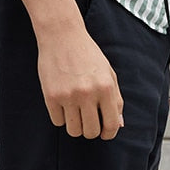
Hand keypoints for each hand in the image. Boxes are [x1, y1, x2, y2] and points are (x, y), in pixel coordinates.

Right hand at [12, 0, 122, 139]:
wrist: (61, 35)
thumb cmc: (88, 55)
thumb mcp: (108, 74)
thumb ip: (115, 100)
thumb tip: (118, 125)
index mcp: (105, 88)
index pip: (111, 125)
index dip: (109, 133)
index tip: (105, 132)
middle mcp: (88, 93)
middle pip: (91, 132)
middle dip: (91, 130)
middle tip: (89, 120)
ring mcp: (68, 95)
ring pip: (74, 131)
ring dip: (76, 126)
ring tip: (76, 113)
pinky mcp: (51, 96)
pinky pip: (58, 122)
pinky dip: (61, 118)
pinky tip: (63, 105)